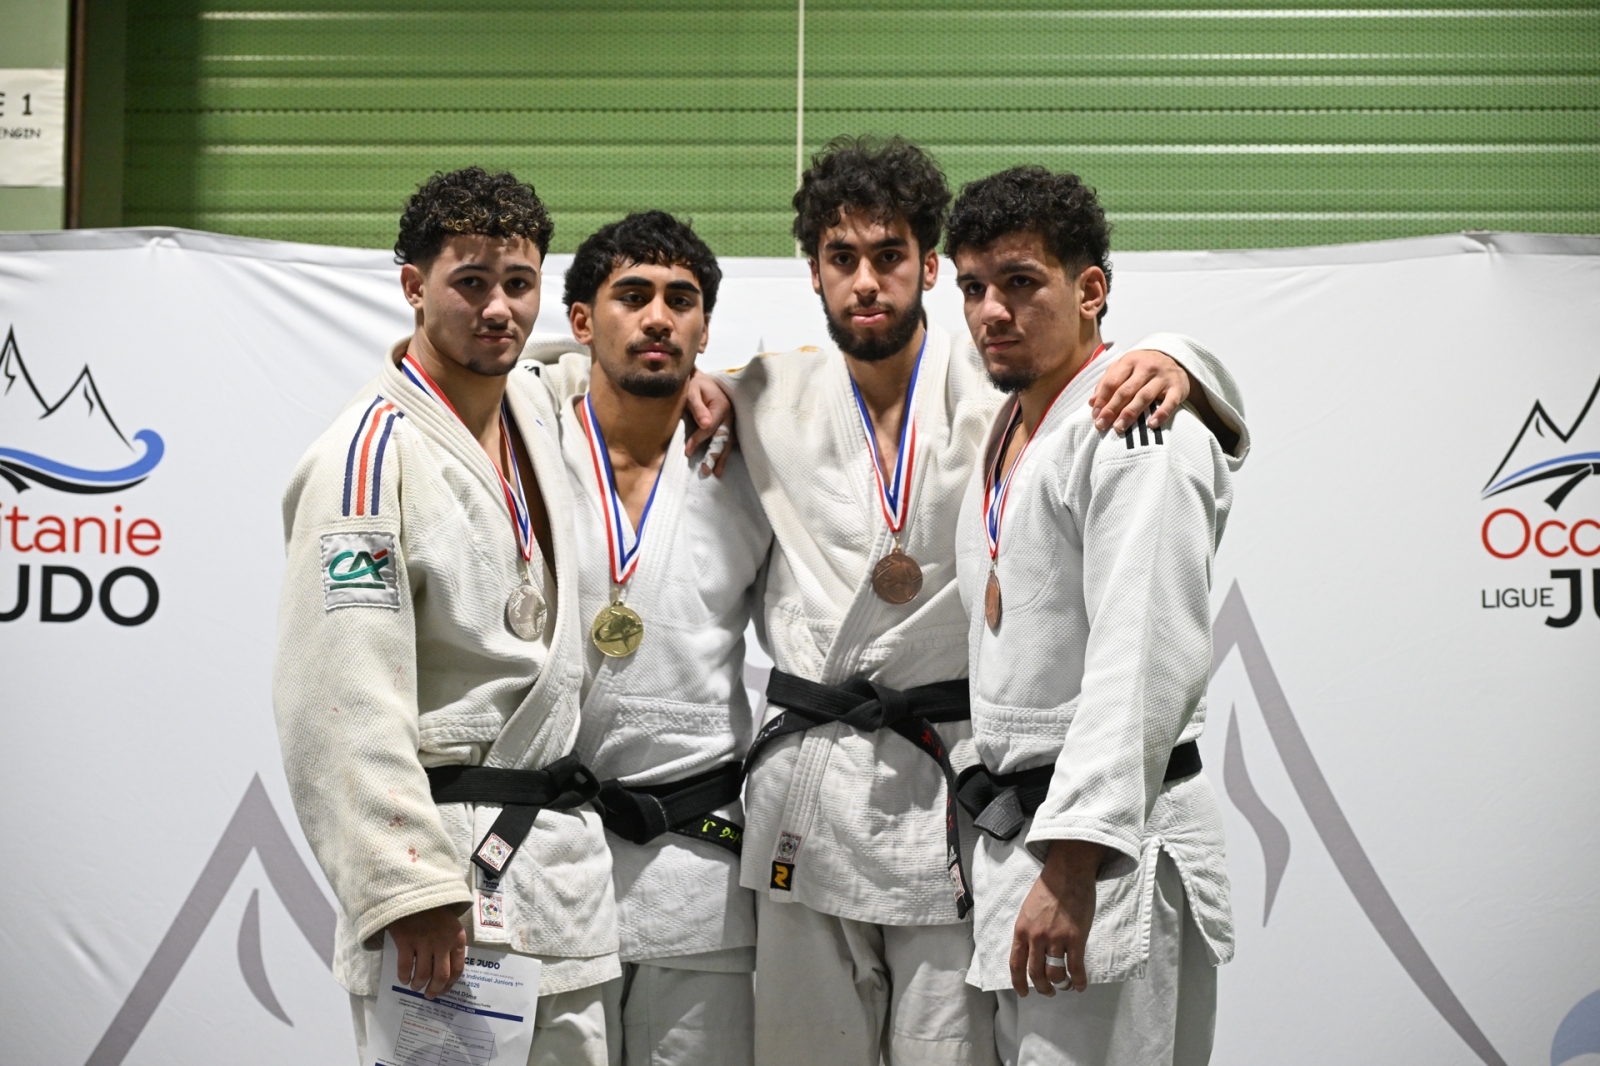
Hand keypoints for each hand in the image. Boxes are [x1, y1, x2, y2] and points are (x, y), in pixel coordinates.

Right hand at [387, 904, 466, 999]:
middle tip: (428, 995)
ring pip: (423, 975)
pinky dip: (404, 976)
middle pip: (441, 977)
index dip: (449, 985)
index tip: (443, 991)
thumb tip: (447, 969)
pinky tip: (403, 979)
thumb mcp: (450, 924)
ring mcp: (424, 942)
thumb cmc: (433, 909)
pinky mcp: (406, 941)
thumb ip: (451, 943)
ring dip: (418, 985)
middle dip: (434, 990)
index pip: (458, 970)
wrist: (414, 891)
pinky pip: (405, 967)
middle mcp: (443, 942)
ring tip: (415, 986)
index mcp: (456, 938)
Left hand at [684, 369, 735, 477]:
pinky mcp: (729, 424)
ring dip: (723, 458)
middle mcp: (730, 415)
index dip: (699, 440)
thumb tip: (705, 423)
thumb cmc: (695, 384)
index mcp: (722, 406)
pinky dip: (725, 451)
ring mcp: (731, 420)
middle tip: (707, 470)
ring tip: (717, 473)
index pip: (710, 428)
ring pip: (728, 441)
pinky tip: (721, 463)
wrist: (701, 378)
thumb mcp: (693, 391)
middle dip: (715, 455)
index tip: (688, 451)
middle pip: (723, 438)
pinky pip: (728, 440)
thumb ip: (698, 407)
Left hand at [1010, 839, 1104, 996]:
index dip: (1018, 983)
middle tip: (1048, 991)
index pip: (1016, 964)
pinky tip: (1079, 985)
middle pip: (1035, 973)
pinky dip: (1078, 981)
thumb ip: (1028, 931)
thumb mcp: (1028, 910)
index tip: (1023, 992)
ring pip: (1055, 974)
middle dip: (1042, 988)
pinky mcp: (1076, 938)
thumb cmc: (1048, 889)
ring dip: (1059, 985)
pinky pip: (1076, 967)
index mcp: (1022, 930)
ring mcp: (1056, 938)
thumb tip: (1031, 952)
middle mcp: (1036, 937)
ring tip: (1064, 986)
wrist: (1067, 872)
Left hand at [1089, 349, 1190, 433]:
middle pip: (1126, 390)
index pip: (1112, 382)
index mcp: (1130, 361)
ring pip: (1144, 396)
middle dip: (1111, 409)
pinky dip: (1161, 414)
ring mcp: (1163, 377)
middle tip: (1101, 425)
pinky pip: (1170, 402)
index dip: (1102, 399)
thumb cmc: (1143, 367)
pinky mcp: (1178, 388)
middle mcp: (1147, 367)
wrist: (1175, 360)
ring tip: (1119, 428)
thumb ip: (1107, 382)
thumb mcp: (1124, 367)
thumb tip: (1092, 402)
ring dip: (1130, 413)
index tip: (1095, 415)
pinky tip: (1151, 425)